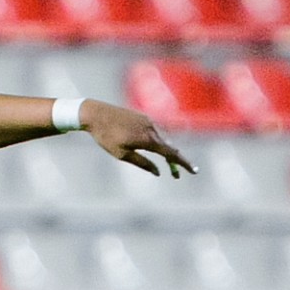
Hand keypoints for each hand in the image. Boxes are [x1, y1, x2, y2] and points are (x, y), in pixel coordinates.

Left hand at [79, 101, 196, 178]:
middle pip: (169, 147)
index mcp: (148, 139)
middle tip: (176, 176)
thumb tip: (158, 171)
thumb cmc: (106, 136)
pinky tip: (158, 147)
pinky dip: (160, 142)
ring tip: (168, 164)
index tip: (194, 171)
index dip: (183, 163)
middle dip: (175, 162)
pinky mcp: (142, 117)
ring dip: (167, 152)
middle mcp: (152, 128)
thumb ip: (142, 163)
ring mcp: (148, 121)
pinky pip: (156, 131)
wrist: (95, 114)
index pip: (171, 154)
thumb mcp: (122, 154)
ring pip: (163, 139)